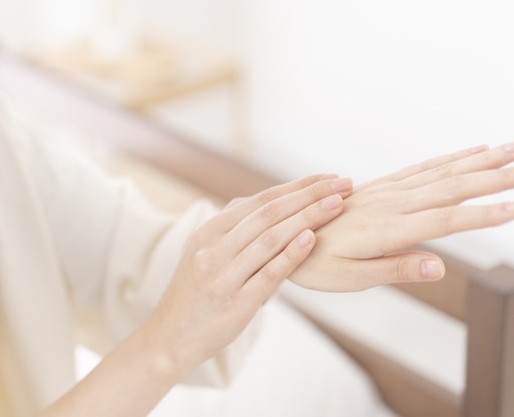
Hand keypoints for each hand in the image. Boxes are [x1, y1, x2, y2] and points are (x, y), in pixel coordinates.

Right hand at [138, 174, 352, 372]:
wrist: (170, 336)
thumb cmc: (195, 294)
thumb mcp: (204, 253)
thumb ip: (234, 230)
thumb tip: (270, 205)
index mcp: (209, 231)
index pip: (260, 200)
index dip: (297, 186)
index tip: (328, 177)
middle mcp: (213, 249)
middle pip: (269, 213)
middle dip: (310, 195)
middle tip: (343, 183)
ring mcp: (223, 276)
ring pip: (270, 238)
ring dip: (308, 218)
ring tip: (337, 205)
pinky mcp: (235, 304)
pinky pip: (268, 274)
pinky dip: (291, 254)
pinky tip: (312, 239)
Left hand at [288, 140, 513, 291]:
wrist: (283, 232)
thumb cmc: (316, 263)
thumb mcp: (350, 278)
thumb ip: (396, 269)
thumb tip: (439, 267)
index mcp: (388, 228)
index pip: (446, 220)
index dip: (484, 214)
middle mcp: (393, 203)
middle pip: (455, 187)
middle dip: (500, 176)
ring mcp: (388, 191)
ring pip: (443, 171)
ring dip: (483, 160)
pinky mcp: (383, 186)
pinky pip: (423, 167)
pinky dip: (452, 158)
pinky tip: (473, 151)